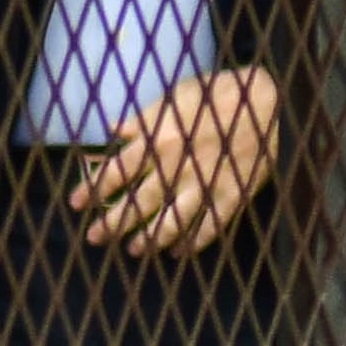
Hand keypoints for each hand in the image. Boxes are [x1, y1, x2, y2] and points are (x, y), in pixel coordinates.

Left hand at [71, 66, 281, 259]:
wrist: (269, 100)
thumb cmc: (217, 93)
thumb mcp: (176, 96)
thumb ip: (143, 117)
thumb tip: (113, 128)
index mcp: (159, 140)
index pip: (117, 171)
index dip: (94, 189)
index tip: (76, 204)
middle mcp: (177, 166)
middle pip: (138, 203)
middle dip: (113, 223)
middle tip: (94, 237)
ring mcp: (205, 184)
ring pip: (171, 222)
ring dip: (149, 239)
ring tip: (134, 250)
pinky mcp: (232, 196)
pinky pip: (209, 227)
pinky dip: (192, 243)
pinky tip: (178, 252)